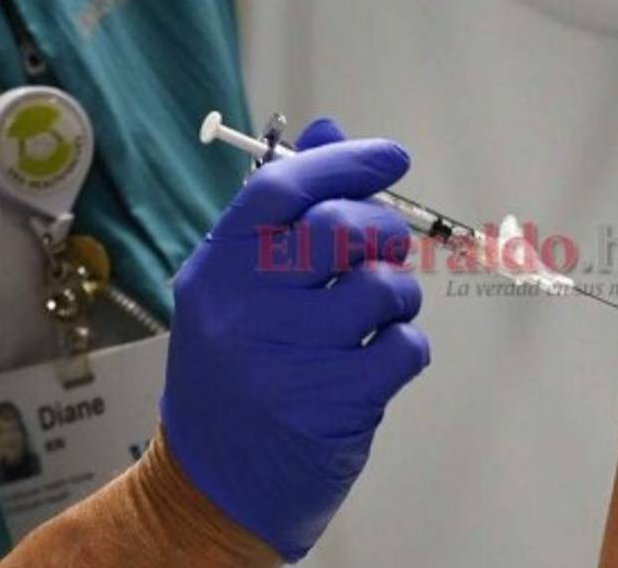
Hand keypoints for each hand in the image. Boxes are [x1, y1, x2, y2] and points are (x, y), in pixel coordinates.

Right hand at [161, 119, 429, 561]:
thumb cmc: (231, 377)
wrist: (211, 488)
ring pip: (381, 289)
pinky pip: (403, 347)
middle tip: (385, 247)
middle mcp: (243, 311)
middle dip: (383, 229)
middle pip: (338, 229)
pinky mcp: (330, 407)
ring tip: (378, 314)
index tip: (390, 157)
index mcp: (216, 271)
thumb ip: (281, 215)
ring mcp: (285, 361)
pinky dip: (407, 346)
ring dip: (398, 293)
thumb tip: (329, 130)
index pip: (280, 189)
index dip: (345, 162)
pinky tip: (379, 359)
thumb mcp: (234, 291)